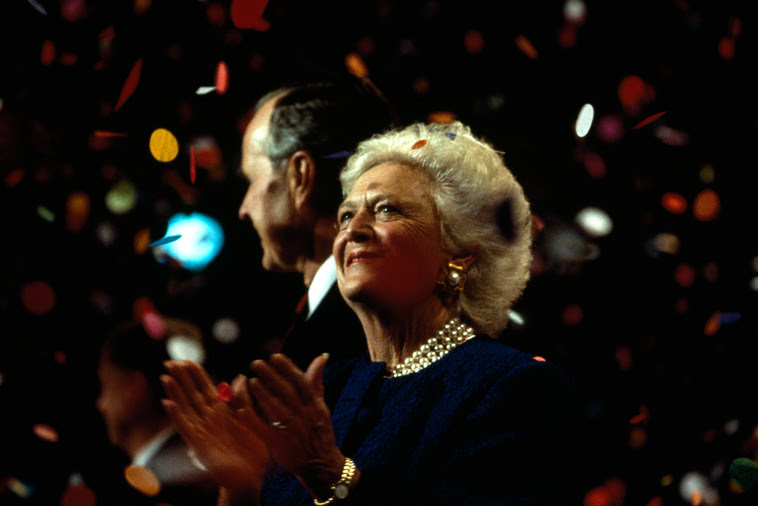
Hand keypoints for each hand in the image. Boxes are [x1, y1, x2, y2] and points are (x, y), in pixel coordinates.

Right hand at [160, 360, 269, 501]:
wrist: (253, 475)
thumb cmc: (252, 448)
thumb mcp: (250, 418)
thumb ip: (242, 398)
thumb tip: (239, 376)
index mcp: (221, 412)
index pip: (205, 388)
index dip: (196, 375)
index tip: (186, 360)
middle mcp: (209, 419)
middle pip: (192, 395)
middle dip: (181, 378)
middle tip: (169, 361)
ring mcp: (202, 431)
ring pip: (186, 408)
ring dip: (175, 393)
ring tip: (165, 377)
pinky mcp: (199, 445)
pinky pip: (185, 427)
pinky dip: (176, 415)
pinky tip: (167, 403)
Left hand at [241, 353, 346, 499]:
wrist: (320, 464)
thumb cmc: (319, 432)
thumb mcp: (321, 406)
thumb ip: (316, 382)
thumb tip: (321, 356)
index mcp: (314, 405)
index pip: (300, 382)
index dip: (287, 369)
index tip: (274, 357)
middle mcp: (304, 416)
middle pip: (286, 392)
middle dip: (271, 376)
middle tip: (256, 363)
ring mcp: (292, 431)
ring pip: (275, 409)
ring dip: (262, 395)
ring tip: (250, 381)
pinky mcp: (280, 444)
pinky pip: (264, 430)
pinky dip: (254, 419)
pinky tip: (242, 409)